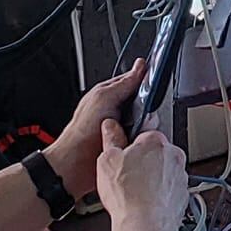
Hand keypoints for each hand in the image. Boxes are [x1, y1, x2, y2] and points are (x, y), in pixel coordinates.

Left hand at [44, 59, 145, 198]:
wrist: (77, 162)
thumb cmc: (82, 130)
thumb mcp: (105, 98)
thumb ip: (124, 83)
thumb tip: (140, 67)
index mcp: (110, 95)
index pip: (135, 82)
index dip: (146, 83)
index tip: (154, 86)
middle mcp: (118, 111)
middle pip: (146, 105)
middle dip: (147, 111)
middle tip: (136, 117)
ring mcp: (123, 129)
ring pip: (148, 123)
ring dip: (145, 128)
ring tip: (132, 132)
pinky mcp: (128, 144)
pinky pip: (144, 139)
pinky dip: (143, 141)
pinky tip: (134, 143)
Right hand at [95, 121, 186, 230]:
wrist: (145, 227)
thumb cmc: (128, 196)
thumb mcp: (107, 160)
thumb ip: (110, 139)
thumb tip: (110, 127)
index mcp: (155, 141)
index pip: (143, 135)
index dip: (129, 147)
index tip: (122, 156)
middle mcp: (173, 156)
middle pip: (155, 153)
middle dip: (142, 162)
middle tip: (126, 176)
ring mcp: (181, 177)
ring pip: (164, 172)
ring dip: (152, 180)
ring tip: (134, 192)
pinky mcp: (183, 196)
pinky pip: (169, 191)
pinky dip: (160, 195)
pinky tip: (144, 203)